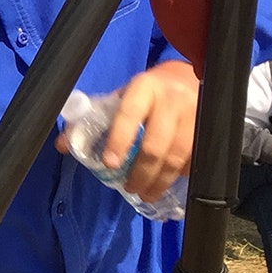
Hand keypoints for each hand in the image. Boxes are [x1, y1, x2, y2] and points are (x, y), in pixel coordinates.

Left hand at [55, 61, 198, 201]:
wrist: (186, 78)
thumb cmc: (146, 92)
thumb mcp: (119, 97)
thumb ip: (93, 120)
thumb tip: (63, 145)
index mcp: (143, 88)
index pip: (128, 115)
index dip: (119, 140)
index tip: (110, 164)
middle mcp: (171, 101)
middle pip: (155, 144)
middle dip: (141, 172)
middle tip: (130, 187)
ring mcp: (194, 116)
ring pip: (178, 156)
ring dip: (160, 180)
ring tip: (146, 193)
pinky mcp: (208, 130)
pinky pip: (195, 159)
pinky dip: (180, 176)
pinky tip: (167, 183)